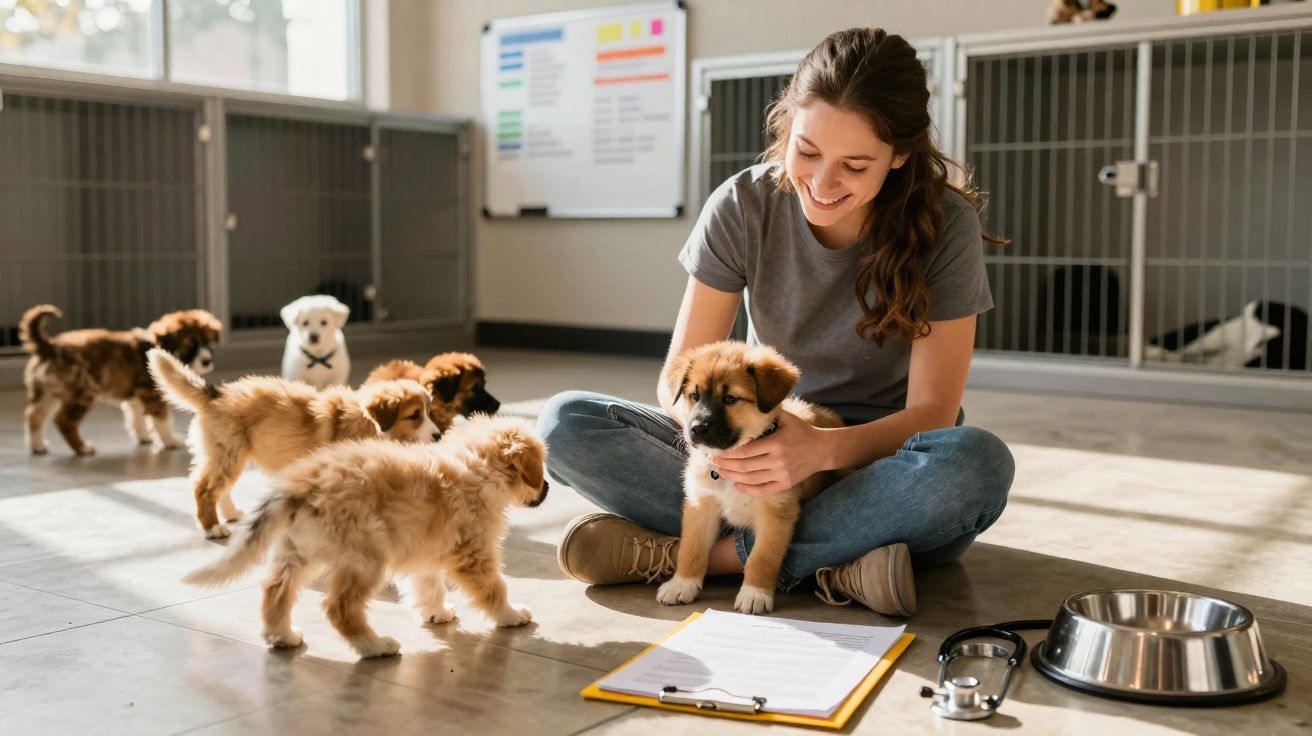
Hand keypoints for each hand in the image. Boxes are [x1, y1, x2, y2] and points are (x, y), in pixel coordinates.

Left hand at [712, 412, 829, 495]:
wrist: (823, 450)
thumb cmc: (802, 432)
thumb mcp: (786, 418)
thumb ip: (768, 413)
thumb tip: (747, 403)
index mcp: (776, 443)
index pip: (746, 451)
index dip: (729, 454)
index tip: (717, 452)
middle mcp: (778, 461)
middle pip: (745, 466)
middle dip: (726, 465)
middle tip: (714, 462)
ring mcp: (782, 474)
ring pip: (751, 479)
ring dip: (733, 477)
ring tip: (722, 472)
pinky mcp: (786, 484)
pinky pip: (763, 490)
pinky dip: (748, 489)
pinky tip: (737, 484)